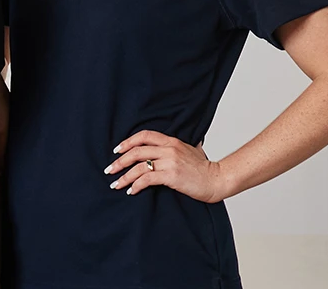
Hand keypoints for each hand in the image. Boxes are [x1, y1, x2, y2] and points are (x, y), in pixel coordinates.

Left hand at [106, 130, 234, 202]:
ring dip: (124, 176)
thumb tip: (177, 142)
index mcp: (172, 141)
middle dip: (119, 162)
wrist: (218, 179)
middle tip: (109, 170)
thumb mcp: (193, 149)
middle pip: (136, 151)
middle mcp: (169, 149)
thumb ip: (181, 145)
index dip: (127, 142)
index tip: (116, 151)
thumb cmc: (204, 168)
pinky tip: (131, 190)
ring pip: (139, 166)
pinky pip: (147, 179)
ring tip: (116, 184)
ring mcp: (170, 162)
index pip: (144, 135)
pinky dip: (136, 185)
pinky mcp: (171, 176)